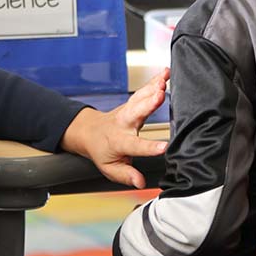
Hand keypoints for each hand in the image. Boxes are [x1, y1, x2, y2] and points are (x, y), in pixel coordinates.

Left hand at [60, 68, 169, 188]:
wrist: (90, 132)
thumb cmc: (102, 150)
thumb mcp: (110, 168)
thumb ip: (126, 175)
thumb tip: (141, 183)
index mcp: (120, 141)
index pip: (136, 146)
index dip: (150, 147)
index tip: (164, 147)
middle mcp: (124, 123)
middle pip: (137, 112)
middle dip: (149, 103)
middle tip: (161, 95)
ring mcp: (128, 110)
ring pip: (141, 97)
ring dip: (153, 87)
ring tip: (165, 78)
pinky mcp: (132, 102)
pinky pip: (144, 90)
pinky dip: (154, 80)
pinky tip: (165, 73)